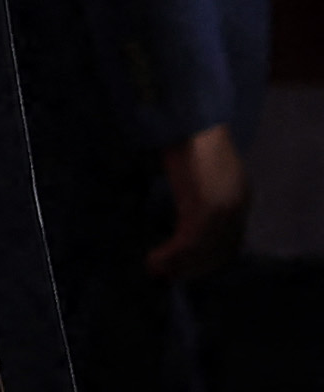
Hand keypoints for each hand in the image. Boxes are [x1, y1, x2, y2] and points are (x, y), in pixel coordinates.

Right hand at [156, 125, 249, 279]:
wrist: (188, 117)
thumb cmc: (187, 135)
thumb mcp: (196, 168)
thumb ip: (194, 188)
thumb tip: (177, 208)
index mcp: (238, 194)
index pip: (230, 239)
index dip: (208, 257)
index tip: (184, 266)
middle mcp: (237, 205)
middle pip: (221, 250)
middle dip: (194, 267)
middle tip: (167, 274)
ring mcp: (223, 209)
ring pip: (205, 251)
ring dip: (180, 265)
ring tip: (155, 269)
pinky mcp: (205, 208)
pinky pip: (190, 242)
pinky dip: (172, 255)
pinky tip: (154, 259)